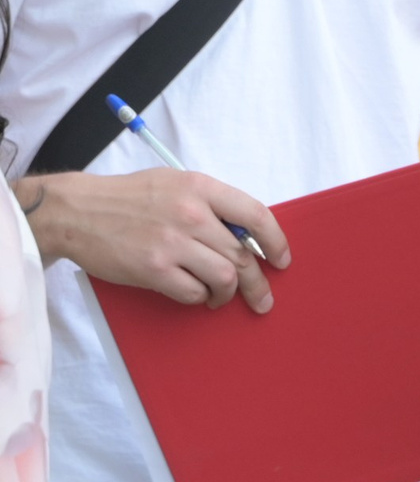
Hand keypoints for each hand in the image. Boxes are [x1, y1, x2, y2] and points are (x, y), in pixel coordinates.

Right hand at [21, 169, 289, 312]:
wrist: (76, 211)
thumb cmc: (129, 198)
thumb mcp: (176, 184)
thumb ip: (212, 204)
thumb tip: (246, 235)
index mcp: (200, 187)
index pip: (256, 215)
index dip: (276, 242)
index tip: (282, 260)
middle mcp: (191, 213)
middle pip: (242, 255)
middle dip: (257, 282)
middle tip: (262, 298)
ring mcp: (172, 242)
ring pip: (224, 276)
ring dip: (228, 293)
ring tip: (222, 297)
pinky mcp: (152, 268)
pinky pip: (193, 292)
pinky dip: (200, 297)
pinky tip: (196, 295)